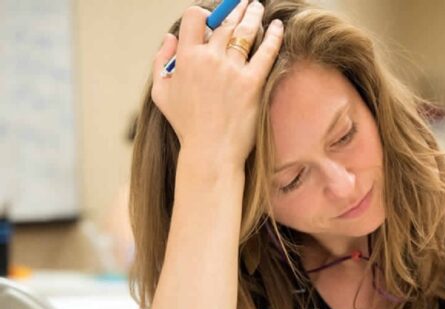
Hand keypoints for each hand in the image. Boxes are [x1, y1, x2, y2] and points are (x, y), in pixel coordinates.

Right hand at [150, 1, 283, 165]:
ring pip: (245, 32)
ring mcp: (232, 71)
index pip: (194, 18)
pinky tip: (278, 26)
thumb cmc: (186, 125)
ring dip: (252, 15)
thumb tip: (169, 37)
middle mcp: (209, 59)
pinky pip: (266, 52)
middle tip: (243, 3)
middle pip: (225, 23)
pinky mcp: (252, 84)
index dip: (203, 14)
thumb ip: (161, 61)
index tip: (212, 18)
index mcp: (186, 58)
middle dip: (234, 9)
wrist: (210, 151)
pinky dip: (274, 36)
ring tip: (256, 7)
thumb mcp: (161, 93)